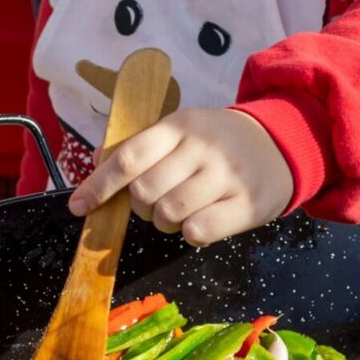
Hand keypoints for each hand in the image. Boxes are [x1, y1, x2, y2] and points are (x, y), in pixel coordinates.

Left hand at [69, 108, 293, 246]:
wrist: (280, 144)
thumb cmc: (218, 142)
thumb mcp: (182, 130)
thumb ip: (141, 146)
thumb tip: (97, 162)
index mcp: (180, 126)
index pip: (129, 157)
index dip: (99, 185)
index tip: (78, 206)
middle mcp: (202, 148)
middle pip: (145, 192)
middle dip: (141, 206)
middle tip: (156, 202)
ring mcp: (226, 176)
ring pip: (170, 214)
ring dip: (165, 221)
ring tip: (181, 211)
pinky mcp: (246, 204)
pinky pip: (198, 232)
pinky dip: (191, 233)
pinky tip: (201, 220)